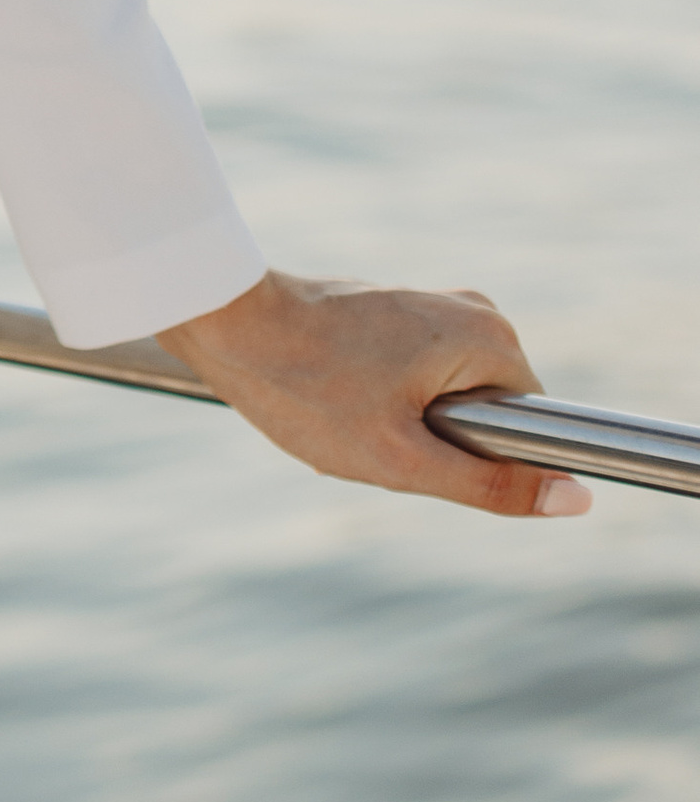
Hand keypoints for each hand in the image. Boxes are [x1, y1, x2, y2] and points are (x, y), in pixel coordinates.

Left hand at [154, 268, 591, 518]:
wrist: (224, 319)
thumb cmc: (309, 390)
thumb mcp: (405, 458)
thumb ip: (494, 484)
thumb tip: (578, 497)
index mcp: (491, 335)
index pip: (529, 428)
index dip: (478, 458)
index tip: (416, 446)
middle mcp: (473, 307)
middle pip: (483, 415)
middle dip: (434, 442)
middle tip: (374, 433)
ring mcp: (430, 303)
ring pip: (442, 402)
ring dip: (400, 425)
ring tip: (346, 411)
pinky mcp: (395, 309)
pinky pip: (412, 380)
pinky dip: (375, 401)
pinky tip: (330, 394)